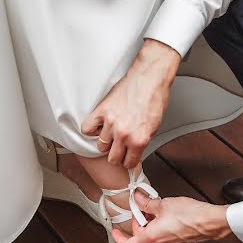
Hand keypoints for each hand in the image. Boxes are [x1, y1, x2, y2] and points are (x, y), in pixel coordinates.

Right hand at [82, 39, 180, 167]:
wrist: (150, 79)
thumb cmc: (154, 99)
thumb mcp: (154, 128)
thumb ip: (141, 142)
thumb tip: (134, 153)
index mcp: (139, 140)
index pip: (128, 163)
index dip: (129, 161)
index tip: (128, 158)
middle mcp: (124, 134)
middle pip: (112, 159)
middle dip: (117, 155)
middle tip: (120, 148)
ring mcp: (111, 123)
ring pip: (101, 145)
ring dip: (106, 141)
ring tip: (112, 133)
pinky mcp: (102, 111)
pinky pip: (87, 129)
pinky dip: (92, 129)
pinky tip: (100, 126)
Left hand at [111, 190, 231, 242]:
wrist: (211, 222)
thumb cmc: (191, 216)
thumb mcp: (163, 204)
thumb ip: (147, 203)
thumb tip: (138, 199)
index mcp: (150, 238)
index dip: (119, 237)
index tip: (115, 230)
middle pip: (140, 236)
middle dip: (139, 220)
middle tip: (142, 206)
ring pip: (152, 235)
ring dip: (150, 222)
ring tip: (156, 207)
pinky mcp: (178, 242)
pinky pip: (163, 235)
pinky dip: (160, 225)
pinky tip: (166, 212)